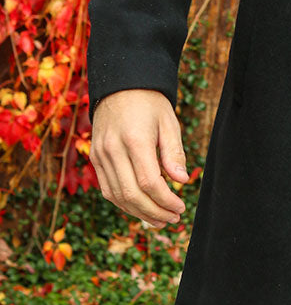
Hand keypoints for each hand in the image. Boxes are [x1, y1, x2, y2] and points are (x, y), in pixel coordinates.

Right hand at [90, 89, 188, 227]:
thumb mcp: (169, 122)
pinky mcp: (95, 158)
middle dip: (154, 212)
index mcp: (135, 139)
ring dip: (139, 213)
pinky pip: (107, 188)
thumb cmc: (150, 103)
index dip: (166, 200)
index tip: (181, 207)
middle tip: (173, 218)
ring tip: (160, 220)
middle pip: (132, 194)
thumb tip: (181, 180)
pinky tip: (140, 208)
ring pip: (117, 196)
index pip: (150, 182)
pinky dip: (124, 203)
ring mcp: (100, 155)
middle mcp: (113, 149)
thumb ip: (174, 152)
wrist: (120, 85)